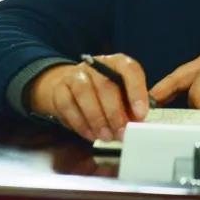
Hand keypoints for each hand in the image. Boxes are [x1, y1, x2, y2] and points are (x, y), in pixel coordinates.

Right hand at [28, 54, 149, 142]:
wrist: (69, 86)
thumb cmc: (103, 93)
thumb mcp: (121, 95)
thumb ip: (130, 106)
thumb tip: (137, 123)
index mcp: (117, 63)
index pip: (129, 69)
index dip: (136, 91)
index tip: (140, 114)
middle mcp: (96, 65)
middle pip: (106, 84)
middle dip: (115, 112)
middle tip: (121, 133)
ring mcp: (76, 74)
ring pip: (84, 93)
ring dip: (97, 119)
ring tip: (106, 136)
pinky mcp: (59, 88)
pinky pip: (67, 105)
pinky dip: (80, 123)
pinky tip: (90, 134)